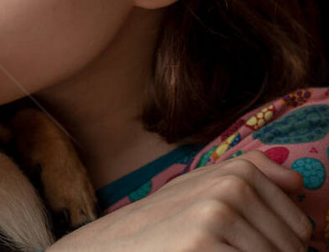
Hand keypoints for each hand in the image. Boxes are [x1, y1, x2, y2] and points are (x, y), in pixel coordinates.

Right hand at [47, 151, 311, 251]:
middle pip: (291, 248)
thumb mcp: (201, 187)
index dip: (281, 246)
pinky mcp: (204, 244)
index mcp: (237, 172)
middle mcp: (232, 186)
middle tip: (223, 250)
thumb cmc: (163, 223)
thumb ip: (251, 176)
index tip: (246, 245)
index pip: (300, 226)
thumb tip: (298, 183)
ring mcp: (219, 214)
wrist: (115, 244)